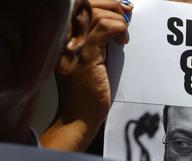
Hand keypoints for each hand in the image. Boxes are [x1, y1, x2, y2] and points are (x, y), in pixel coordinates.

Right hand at [44, 0, 132, 150]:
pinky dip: (119, 30)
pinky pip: (105, 27)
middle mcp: (64, 36)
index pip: (80, 4)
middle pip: (87, 2)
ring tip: (123, 37)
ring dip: (118, 20)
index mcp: (64, 35)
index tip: (122, 10)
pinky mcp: (86, 54)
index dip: (104, 2)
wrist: (78, 117)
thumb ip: (97, 37)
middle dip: (113, 5)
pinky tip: (122, 43)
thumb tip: (118, 16)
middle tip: (127, 18)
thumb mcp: (91, 58)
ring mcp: (73, 44)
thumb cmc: (86, 91)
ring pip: (97, 12)